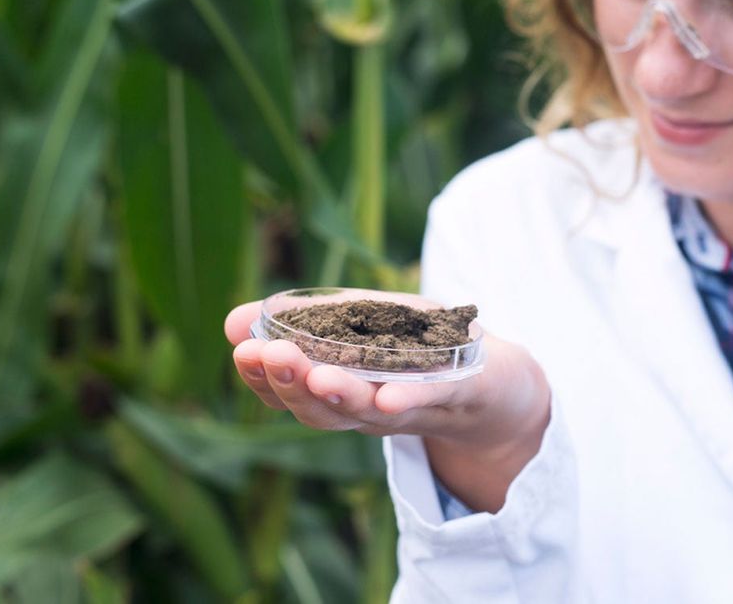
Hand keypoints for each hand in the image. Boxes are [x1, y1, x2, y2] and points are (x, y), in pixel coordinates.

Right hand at [225, 289, 550, 510]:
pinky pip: (433, 401)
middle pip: (321, 409)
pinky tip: (388, 397)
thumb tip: (230, 321)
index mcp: (341, 390)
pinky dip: (411, 402)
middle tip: (265, 356)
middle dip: (291, 383)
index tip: (240, 350)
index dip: (262, 376)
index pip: (289, 392)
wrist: (501, 384)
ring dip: (340, 395)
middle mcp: (370, 410)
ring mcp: (415, 409)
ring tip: (317, 375)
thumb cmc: (422, 348)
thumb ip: (307, 322)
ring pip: (369, 411)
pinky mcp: (462, 395)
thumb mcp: (362, 322)